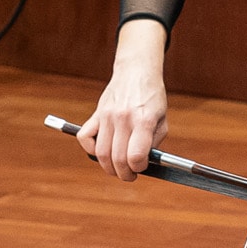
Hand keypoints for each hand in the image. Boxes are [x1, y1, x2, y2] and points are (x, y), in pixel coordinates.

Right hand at [81, 22, 170, 180]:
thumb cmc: (152, 98)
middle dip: (124, 174)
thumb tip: (143, 164)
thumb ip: (153, 143)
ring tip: (117, 168)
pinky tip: (101, 150)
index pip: (136, 156)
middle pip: (117, 158)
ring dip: (108, 167)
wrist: (137, 72)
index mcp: (144, 120)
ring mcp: (107, 116)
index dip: (139, 168)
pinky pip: (85, 138)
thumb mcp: (162, 120)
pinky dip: (90, 149)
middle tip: (129, 175)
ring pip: (100, 153)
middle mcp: (124, 118)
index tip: (141, 168)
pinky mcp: (96, 113)